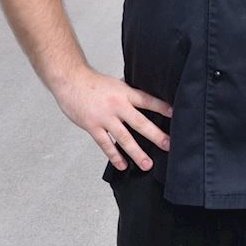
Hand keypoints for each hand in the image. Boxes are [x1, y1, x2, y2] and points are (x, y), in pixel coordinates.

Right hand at [48, 64, 171, 171]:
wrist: (70, 81)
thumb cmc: (92, 82)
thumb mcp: (115, 84)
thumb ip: (128, 93)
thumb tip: (142, 98)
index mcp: (125, 93)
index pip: (148, 100)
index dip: (162, 107)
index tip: (176, 115)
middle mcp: (117, 106)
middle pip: (140, 123)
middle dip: (156, 136)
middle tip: (168, 146)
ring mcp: (105, 117)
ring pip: (124, 138)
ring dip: (137, 152)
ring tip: (147, 164)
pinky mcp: (92, 126)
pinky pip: (105, 144)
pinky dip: (114, 156)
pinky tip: (122, 165)